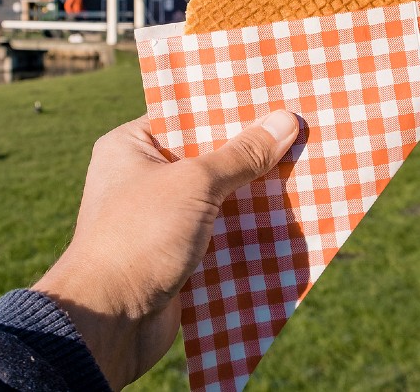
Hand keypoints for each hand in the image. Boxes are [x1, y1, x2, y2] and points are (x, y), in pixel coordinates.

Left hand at [32, 110, 298, 389]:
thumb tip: (286, 121)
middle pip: (208, 157)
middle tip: (303, 132)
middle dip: (252, 152)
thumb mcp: (195, 184)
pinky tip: (292, 221)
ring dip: (256, 195)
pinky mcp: (177, 256)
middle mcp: (142, 178)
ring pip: (220, 199)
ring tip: (309, 172)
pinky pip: (221, 235)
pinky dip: (250, 232)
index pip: (186, 115)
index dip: (230, 107)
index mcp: (130, 147)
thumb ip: (241, 155)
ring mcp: (160, 220)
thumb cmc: (141, 236)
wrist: (110, 321)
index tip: (276, 97)